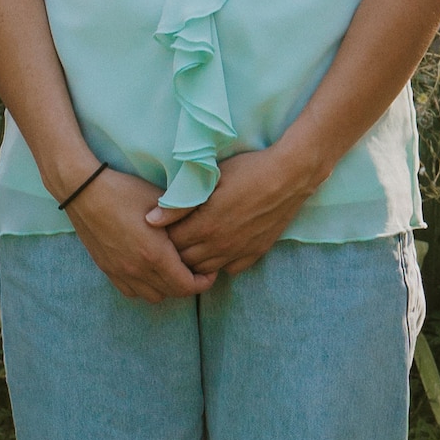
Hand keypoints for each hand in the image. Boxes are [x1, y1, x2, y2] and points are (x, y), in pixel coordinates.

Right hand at [65, 168, 216, 302]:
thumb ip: (183, 217)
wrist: (84, 190)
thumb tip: (203, 224)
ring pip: (152, 296)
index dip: (204, 281)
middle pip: (172, 293)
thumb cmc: (125, 190)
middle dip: (189, 284)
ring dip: (167, 287)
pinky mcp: (107, 269)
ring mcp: (120, 272)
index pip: (187, 285)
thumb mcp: (160, 200)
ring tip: (174, 268)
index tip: (210, 269)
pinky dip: (145, 286)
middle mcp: (137, 270)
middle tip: (197, 267)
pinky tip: (149, 269)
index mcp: (154, 255)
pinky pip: (132, 291)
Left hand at [151, 148, 315, 277]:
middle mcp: (220, 246)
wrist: (289, 176)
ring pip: (206, 270)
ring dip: (195, 260)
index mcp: (205, 226)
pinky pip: (230, 269)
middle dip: (175, 251)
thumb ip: (178, 204)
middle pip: (185, 261)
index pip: (171, 244)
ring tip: (193, 242)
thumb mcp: (209, 180)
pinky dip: (219, 262)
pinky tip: (219, 246)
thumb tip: (150, 220)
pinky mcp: (255, 253)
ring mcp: (239, 252)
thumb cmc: (247, 170)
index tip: (163, 224)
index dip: (163, 235)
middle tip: (174, 234)